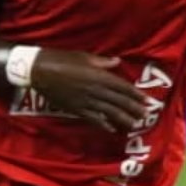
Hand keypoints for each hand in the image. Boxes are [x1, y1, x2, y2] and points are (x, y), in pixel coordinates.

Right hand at [31, 50, 147, 131]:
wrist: (38, 70)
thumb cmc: (60, 59)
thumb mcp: (83, 56)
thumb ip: (101, 62)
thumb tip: (116, 62)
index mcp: (99, 75)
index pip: (122, 86)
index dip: (135, 94)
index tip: (147, 100)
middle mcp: (96, 90)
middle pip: (119, 101)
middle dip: (133, 108)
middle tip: (146, 115)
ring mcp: (86, 101)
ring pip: (109, 112)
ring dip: (123, 118)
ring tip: (134, 124)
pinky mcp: (76, 108)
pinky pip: (93, 118)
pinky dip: (103, 124)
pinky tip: (111, 129)